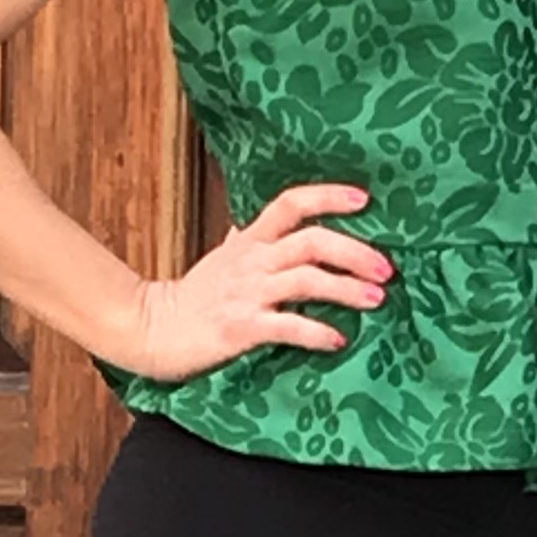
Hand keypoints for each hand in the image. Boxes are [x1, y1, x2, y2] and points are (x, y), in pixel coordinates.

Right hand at [120, 181, 394, 382]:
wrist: (150, 329)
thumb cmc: (192, 298)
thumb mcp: (222, 259)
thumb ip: (245, 239)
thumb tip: (253, 219)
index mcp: (250, 241)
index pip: (291, 203)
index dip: (328, 196)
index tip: (365, 200)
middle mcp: (252, 261)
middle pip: (310, 241)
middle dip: (354, 251)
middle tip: (387, 268)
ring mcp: (246, 294)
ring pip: (305, 279)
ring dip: (345, 288)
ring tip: (376, 300)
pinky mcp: (240, 328)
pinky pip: (285, 326)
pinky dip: (315, 331)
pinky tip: (337, 339)